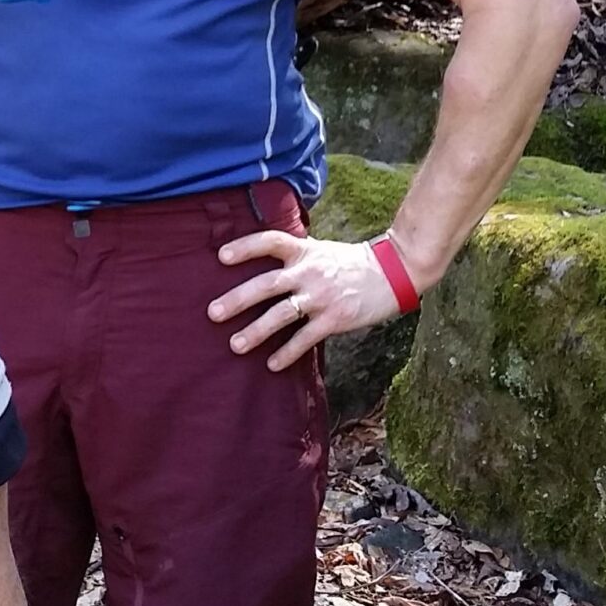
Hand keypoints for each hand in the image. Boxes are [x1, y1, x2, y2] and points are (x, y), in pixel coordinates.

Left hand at [209, 231, 411, 371]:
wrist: (393, 271)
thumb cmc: (351, 263)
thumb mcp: (320, 250)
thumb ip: (295, 256)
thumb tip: (263, 264)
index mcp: (305, 250)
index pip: (270, 241)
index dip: (246, 247)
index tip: (221, 256)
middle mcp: (309, 271)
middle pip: (267, 284)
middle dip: (238, 299)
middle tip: (213, 313)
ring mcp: (321, 296)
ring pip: (281, 314)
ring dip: (256, 331)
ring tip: (235, 345)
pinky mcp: (335, 318)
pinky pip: (305, 338)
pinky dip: (287, 352)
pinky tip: (272, 364)